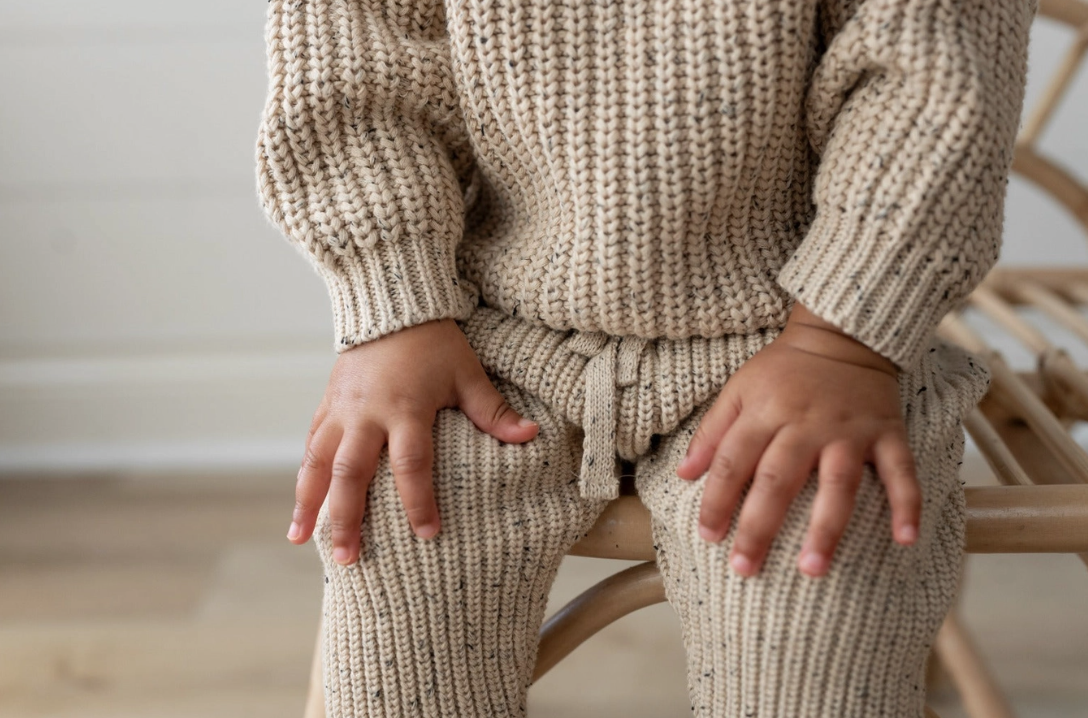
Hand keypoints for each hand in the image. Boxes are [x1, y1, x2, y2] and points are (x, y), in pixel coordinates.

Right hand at [287, 318, 539, 564]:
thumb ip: (493, 410)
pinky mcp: (327, 404)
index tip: (427, 534)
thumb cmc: (434, 342)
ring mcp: (341, 410)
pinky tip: (300, 504)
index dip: (419, 501)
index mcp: (405, 408)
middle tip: (346, 559)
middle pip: (350, 474)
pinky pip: (311, 444)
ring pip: (317, 462)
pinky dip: (303, 475)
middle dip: (346, 518)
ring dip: (308, 502)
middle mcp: (366, 414)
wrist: (391, 306)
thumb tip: (531, 435)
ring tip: (296, 539)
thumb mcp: (467, 372)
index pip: (412, 464)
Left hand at [676, 302, 919, 577]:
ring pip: (837, 484)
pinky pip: (901, 472)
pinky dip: (906, 505)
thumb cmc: (783, 370)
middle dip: (759, 527)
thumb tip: (683, 475)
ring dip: (826, 529)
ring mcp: (849, 431)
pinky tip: (905, 540)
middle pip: (778, 480)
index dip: (717, 500)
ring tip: (812, 569)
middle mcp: (806, 424)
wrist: (843, 334)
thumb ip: (711, 432)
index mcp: (764, 412)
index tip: (708, 537)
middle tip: (745, 570)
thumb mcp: (738, 389)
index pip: (732, 462)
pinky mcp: (887, 434)